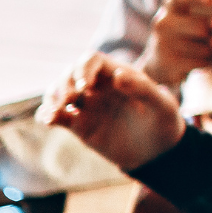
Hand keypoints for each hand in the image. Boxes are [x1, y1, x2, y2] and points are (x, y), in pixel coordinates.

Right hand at [48, 53, 184, 170]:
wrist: (157, 151)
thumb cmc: (163, 122)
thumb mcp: (162, 105)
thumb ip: (144, 89)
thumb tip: (118, 76)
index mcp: (115, 74)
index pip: (90, 60)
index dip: (82, 69)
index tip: (84, 87)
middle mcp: (97, 86)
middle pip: (69, 75)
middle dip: (64, 85)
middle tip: (68, 101)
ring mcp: (86, 106)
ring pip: (58, 94)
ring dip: (51, 99)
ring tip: (54, 113)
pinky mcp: (79, 126)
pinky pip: (57, 117)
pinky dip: (47, 116)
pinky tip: (47, 120)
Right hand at [137, 0, 211, 85]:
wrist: (159, 63)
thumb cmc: (183, 33)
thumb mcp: (187, 15)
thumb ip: (206, 6)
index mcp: (169, 6)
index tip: (211, 1)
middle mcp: (163, 22)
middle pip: (201, 27)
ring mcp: (163, 44)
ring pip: (204, 47)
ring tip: (209, 48)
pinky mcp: (169, 63)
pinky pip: (200, 61)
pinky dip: (207, 61)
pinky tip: (203, 60)